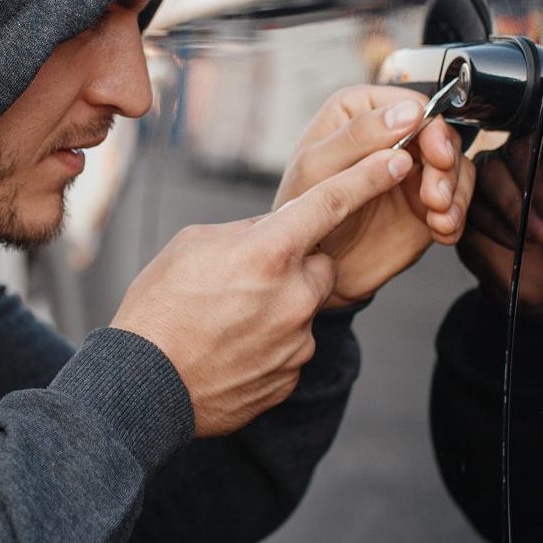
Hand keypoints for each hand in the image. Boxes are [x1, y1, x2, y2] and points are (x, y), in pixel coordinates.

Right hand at [115, 146, 414, 436]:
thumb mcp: (193, 245)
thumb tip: (275, 230)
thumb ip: (248, 232)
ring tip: (227, 321)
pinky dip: (269, 346)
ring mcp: (296, 343)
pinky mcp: (291, 378)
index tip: (400, 155)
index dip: (370, 175)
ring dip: (279, 309)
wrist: (141, 386)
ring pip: (304, 310)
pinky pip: (292, 349)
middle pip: (321, 265)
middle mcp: (294, 296)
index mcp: (269, 252)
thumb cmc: (158, 308)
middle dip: (296, 266)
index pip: (333, 202)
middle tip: (248, 280)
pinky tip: (231, 349)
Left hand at [274, 85, 472, 308]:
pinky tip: (441, 230)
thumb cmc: (300, 210)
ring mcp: (411, 167)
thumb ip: (360, 136)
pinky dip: (456, 216)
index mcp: (361, 112)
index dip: (432, 129)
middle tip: (436, 197)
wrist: (311, 264)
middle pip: (442, 135)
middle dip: (446, 167)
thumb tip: (408, 112)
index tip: (437, 156)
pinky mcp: (425, 200)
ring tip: (438, 218)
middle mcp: (391, 134)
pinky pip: (457, 199)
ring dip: (455, 193)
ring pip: (456, 165)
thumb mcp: (318, 167)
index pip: (413, 105)